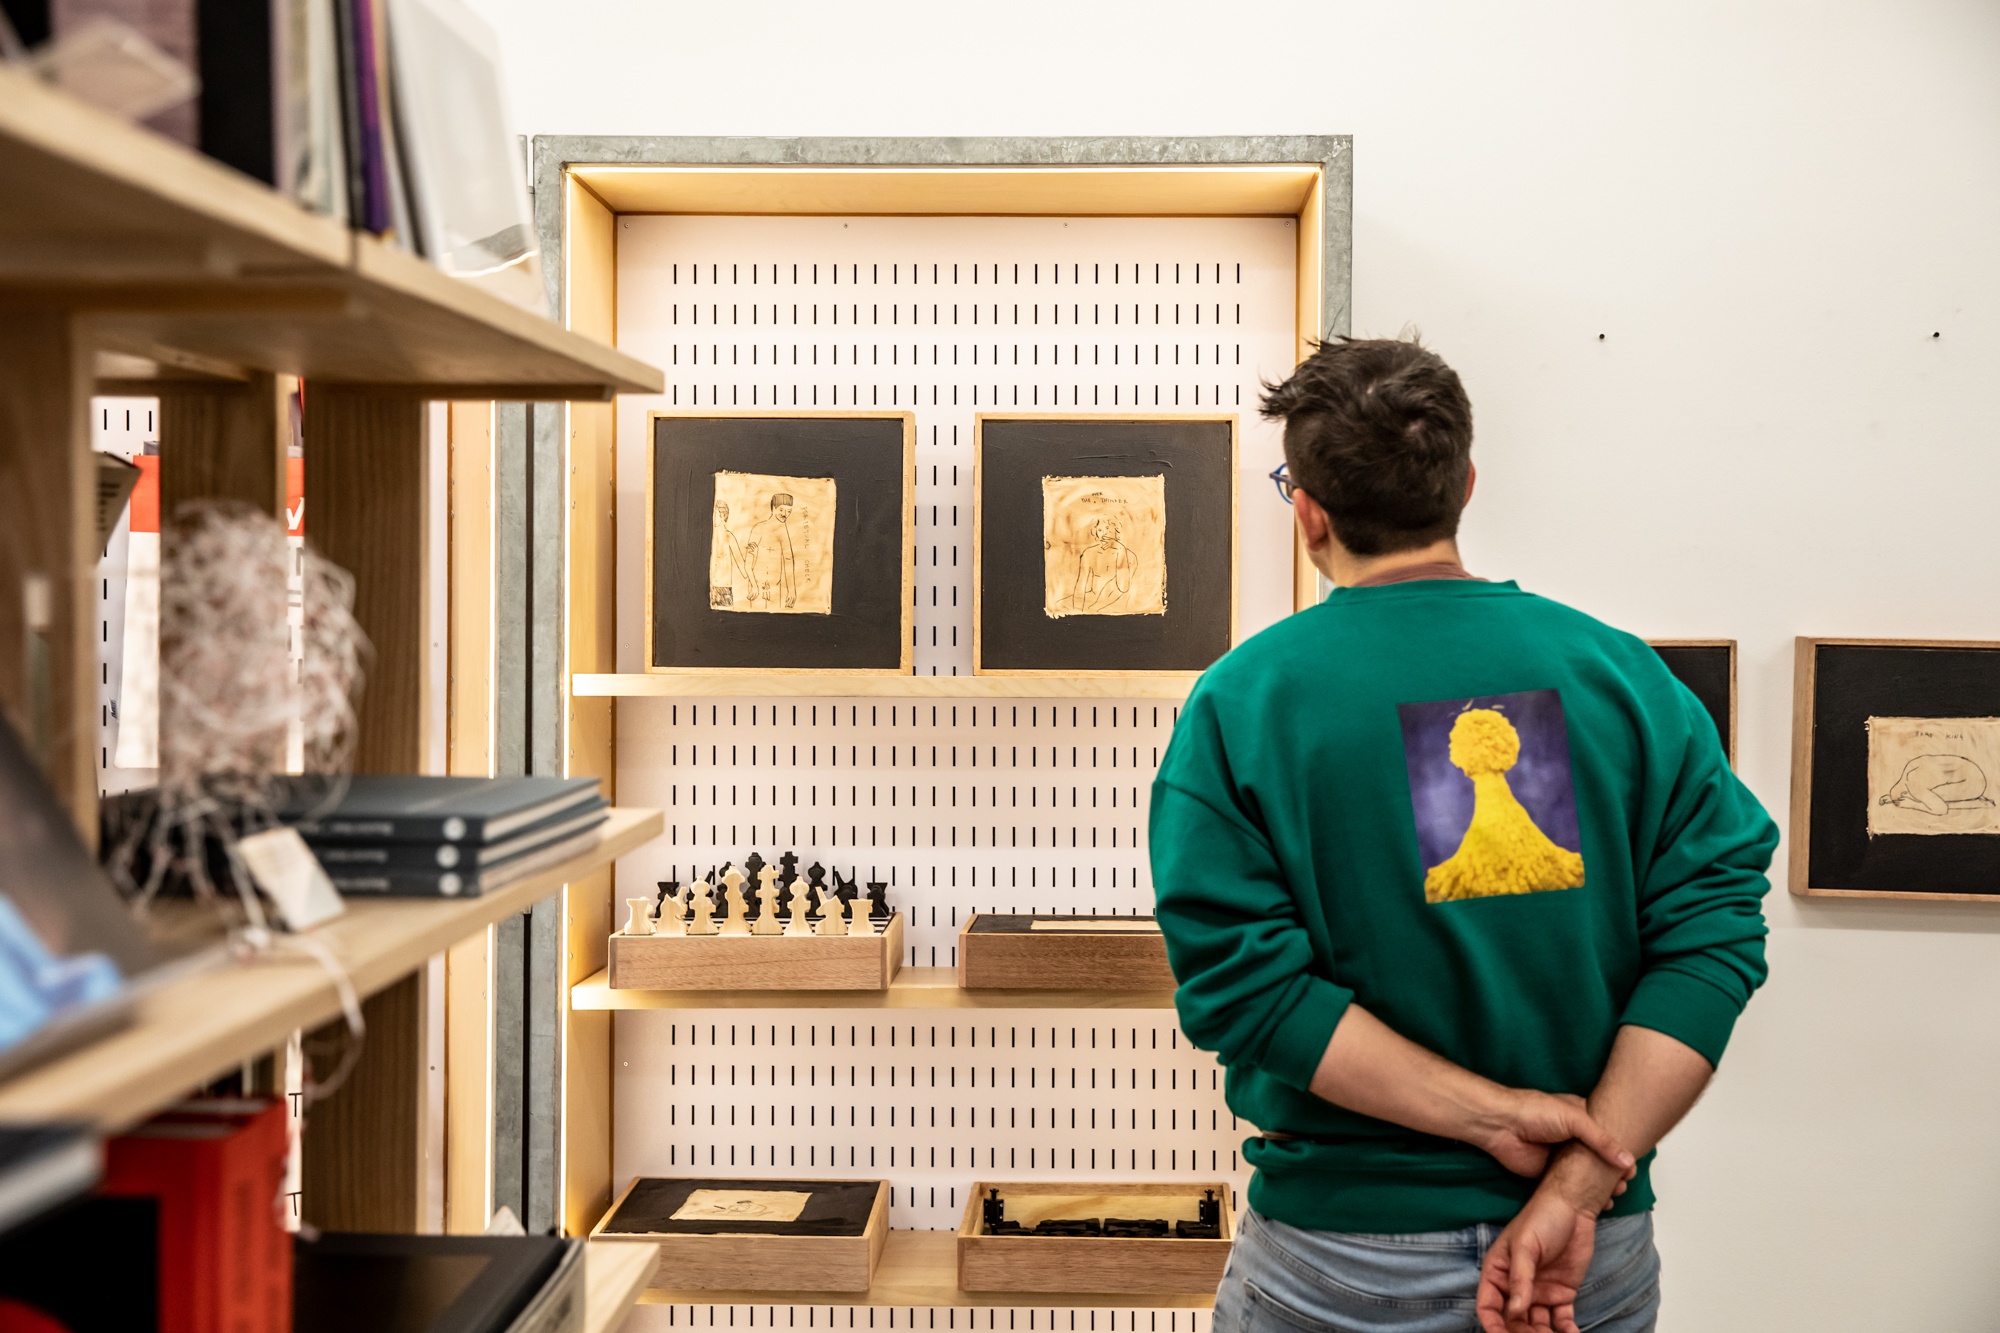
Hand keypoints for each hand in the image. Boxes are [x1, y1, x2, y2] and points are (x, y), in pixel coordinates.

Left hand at [1474, 1089, 1634, 1182]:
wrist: (1501, 1126)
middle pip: (1600, 1158)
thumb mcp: (1575, 1119)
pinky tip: (1598, 1204)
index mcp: (1582, 1118)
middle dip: (1613, 1172)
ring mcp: (1563, 1157)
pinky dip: (1584, 1196)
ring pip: (1588, 1175)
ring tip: (1615, 1196)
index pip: (1609, 1136)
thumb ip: (1602, 1140)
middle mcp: (1575, 1138)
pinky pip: (1572, 1187)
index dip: (1622, 1152)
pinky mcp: (1551, 1173)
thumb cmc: (1535, 1112)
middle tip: (1624, 1185)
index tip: (1632, 1169)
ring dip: (1601, 1186)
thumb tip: (1628, 1161)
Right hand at [1476, 1176, 1600, 1332]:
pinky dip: (1565, 1331)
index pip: (1489, 1306)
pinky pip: (1561, 1320)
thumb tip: (1515, 1311)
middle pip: (1514, 1321)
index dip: (1493, 1325)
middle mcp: (1517, 1287)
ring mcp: (1540, 1292)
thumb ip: (1520, 1278)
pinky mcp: (1562, 1294)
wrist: (1574, 1207)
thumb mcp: (1525, 1245)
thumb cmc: (1541, 1218)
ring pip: (1537, 1325)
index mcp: (1499, 1273)